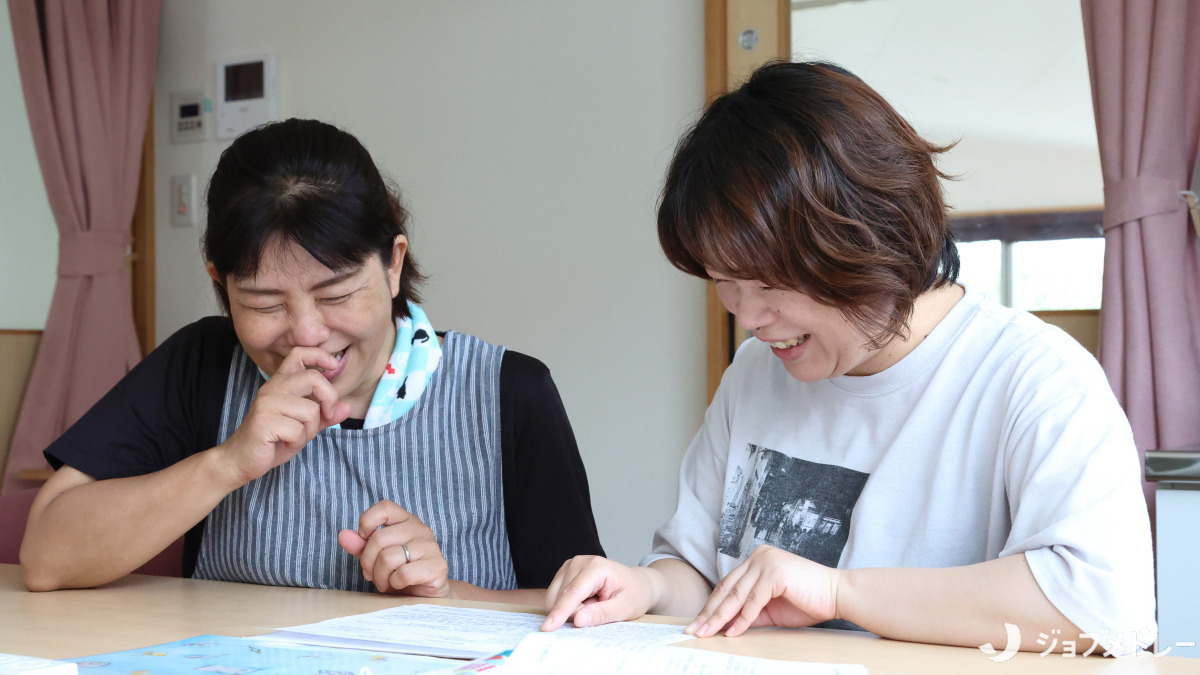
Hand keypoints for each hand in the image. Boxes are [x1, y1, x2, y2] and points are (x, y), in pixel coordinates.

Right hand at [218, 347, 350, 484]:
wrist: (241, 460)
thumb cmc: (273, 441)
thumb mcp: (304, 427)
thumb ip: (324, 416)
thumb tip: (347, 407)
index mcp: (281, 383)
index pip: (299, 354)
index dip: (319, 355)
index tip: (333, 366)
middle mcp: (272, 388)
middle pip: (313, 378)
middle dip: (329, 399)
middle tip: (326, 415)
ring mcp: (267, 403)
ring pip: (310, 410)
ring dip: (309, 429)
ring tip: (293, 436)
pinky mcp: (264, 421)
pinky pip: (298, 430)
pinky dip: (297, 441)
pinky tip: (283, 443)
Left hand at [337, 500, 449, 596]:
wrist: (427, 596)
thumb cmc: (401, 573)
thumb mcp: (377, 559)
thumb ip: (361, 546)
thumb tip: (343, 535)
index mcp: (406, 521)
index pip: (385, 508)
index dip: (367, 522)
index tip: (363, 540)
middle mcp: (420, 529)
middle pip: (379, 539)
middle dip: (368, 563)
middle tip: (372, 575)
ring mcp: (431, 546)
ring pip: (389, 558)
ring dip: (380, 577)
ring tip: (386, 582)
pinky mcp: (437, 566)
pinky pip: (403, 574)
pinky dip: (395, 583)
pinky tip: (399, 585)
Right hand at [540, 556, 659, 630]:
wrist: (637, 583)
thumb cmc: (634, 594)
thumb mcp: (624, 609)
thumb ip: (601, 614)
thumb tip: (577, 620)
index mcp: (597, 567)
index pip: (573, 592)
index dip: (560, 611)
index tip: (548, 627)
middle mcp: (580, 561)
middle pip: (563, 596)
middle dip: (576, 612)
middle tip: (600, 607)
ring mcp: (570, 565)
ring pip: (556, 597)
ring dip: (572, 608)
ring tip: (594, 602)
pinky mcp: (565, 572)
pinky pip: (556, 596)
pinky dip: (569, 604)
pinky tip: (586, 600)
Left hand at [686, 545, 840, 637]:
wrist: (838, 595)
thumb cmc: (808, 601)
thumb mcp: (771, 608)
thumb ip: (749, 612)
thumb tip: (725, 625)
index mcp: (757, 560)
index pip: (727, 585)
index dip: (712, 606)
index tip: (698, 623)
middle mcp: (758, 556)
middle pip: (727, 589)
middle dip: (709, 613)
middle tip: (694, 630)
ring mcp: (766, 562)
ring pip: (736, 595)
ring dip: (719, 617)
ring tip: (706, 633)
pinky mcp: (775, 572)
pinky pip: (753, 601)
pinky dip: (742, 619)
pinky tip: (731, 632)